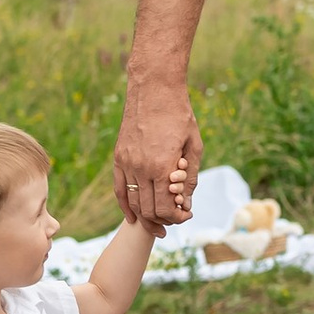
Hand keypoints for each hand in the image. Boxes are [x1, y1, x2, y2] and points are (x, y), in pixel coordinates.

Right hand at [113, 75, 200, 231]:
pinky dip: (126, 206)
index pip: (165, 208)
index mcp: (162, 166)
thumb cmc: (180, 115)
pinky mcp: (119, 157)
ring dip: (145, 217)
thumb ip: (190, 177)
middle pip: (148, 209)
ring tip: (158, 224)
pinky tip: (133, 217)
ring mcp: (126, 163)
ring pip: (133, 202)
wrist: (154, 89)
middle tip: (175, 220)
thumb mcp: (194, 146)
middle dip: (163, 220)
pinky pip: (119, 188)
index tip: (185, 216)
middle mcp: (141, 168)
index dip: (176, 218)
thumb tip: (186, 203)